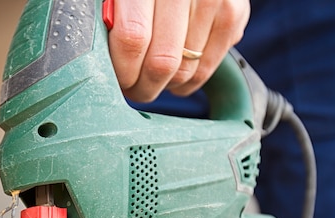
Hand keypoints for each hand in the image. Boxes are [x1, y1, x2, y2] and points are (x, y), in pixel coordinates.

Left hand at [108, 0, 249, 101]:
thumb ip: (111, 19)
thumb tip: (100, 62)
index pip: (132, 39)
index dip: (123, 70)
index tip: (115, 80)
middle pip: (162, 62)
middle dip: (143, 87)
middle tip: (133, 88)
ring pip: (185, 71)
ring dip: (165, 85)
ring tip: (152, 77)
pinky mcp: (234, 11)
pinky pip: (207, 68)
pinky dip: (188, 81)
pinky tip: (175, 72)